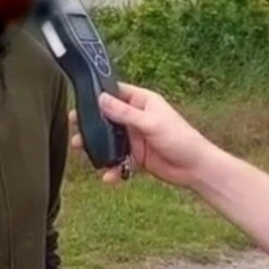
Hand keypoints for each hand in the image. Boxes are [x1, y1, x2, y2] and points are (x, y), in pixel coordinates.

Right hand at [71, 83, 215, 186]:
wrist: (196, 168)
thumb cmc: (180, 139)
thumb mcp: (150, 123)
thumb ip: (124, 113)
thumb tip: (100, 99)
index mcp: (143, 102)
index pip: (117, 92)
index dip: (99, 94)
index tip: (81, 98)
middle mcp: (137, 118)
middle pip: (108, 117)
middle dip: (91, 123)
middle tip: (73, 124)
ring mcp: (135, 138)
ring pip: (109, 139)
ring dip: (96, 146)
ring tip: (80, 149)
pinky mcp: (136, 156)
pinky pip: (118, 160)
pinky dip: (112, 168)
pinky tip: (108, 176)